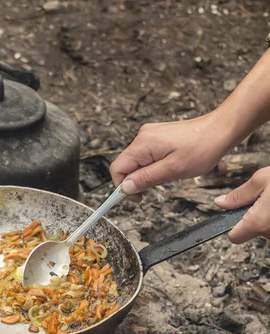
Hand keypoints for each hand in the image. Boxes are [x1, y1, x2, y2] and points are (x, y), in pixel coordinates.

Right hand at [110, 112, 231, 194]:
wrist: (220, 130)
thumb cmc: (202, 148)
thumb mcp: (172, 170)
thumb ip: (146, 179)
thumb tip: (125, 188)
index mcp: (143, 144)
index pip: (117, 168)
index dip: (122, 187)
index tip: (134, 199)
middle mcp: (143, 136)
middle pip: (126, 165)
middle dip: (136, 181)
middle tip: (154, 189)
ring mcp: (150, 135)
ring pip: (137, 162)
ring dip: (146, 174)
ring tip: (167, 176)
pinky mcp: (158, 137)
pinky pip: (147, 156)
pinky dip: (153, 166)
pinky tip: (169, 168)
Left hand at [214, 167, 269, 242]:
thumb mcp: (262, 180)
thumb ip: (239, 195)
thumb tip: (220, 202)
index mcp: (258, 222)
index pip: (234, 237)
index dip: (233, 225)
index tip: (237, 213)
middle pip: (252, 232)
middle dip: (255, 217)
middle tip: (264, 199)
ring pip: (265, 229)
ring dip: (267, 217)